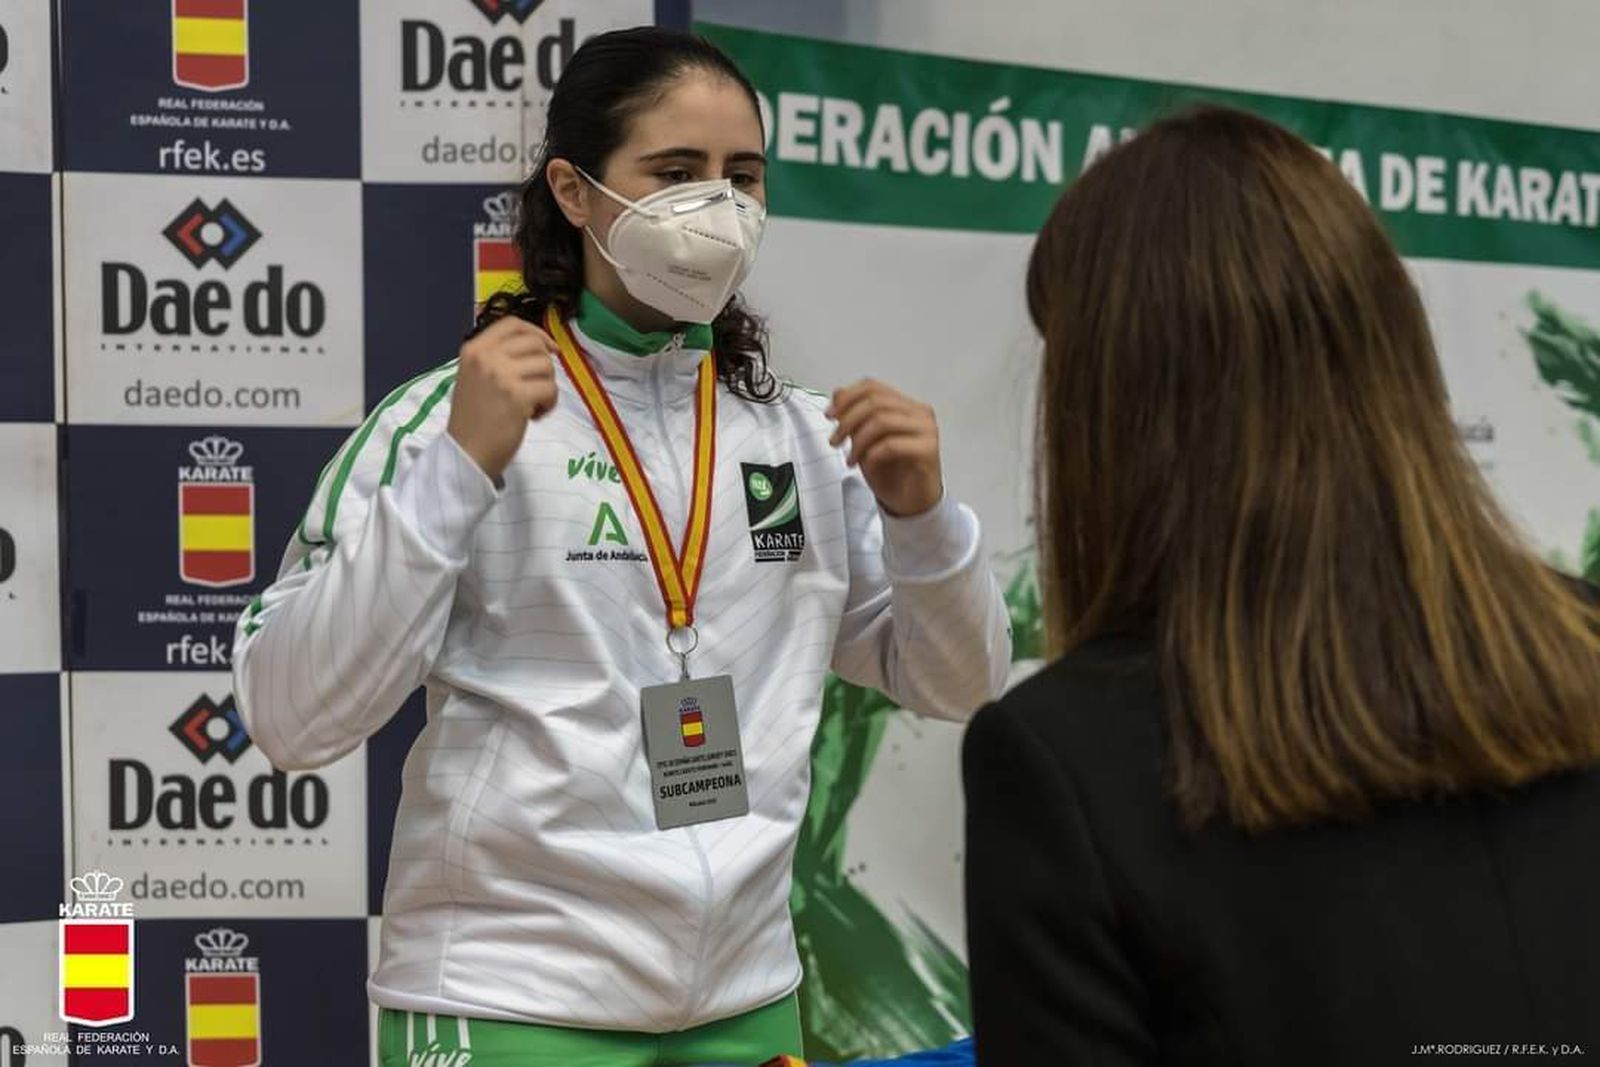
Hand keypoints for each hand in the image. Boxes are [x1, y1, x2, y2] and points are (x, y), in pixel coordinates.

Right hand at [448, 316, 558, 481]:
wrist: (466, 452)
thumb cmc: (473, 419)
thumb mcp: (475, 376)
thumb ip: (497, 358)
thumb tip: (538, 347)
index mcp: (474, 349)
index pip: (512, 324)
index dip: (535, 332)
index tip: (548, 348)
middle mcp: (486, 356)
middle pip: (534, 344)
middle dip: (544, 365)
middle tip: (536, 387)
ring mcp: (502, 374)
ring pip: (546, 366)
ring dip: (547, 386)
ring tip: (532, 405)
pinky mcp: (518, 395)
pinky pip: (550, 389)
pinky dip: (549, 404)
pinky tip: (534, 416)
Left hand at [827, 378, 942, 516]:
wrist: (910, 504)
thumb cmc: (891, 473)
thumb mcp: (863, 441)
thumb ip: (854, 416)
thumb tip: (838, 393)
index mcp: (906, 405)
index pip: (873, 387)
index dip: (847, 398)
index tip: (829, 416)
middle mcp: (919, 413)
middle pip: (875, 402)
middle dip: (848, 421)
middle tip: (834, 441)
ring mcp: (927, 430)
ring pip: (882, 421)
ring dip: (858, 441)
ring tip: (850, 458)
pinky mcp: (928, 449)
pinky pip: (891, 444)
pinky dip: (872, 454)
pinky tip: (866, 466)